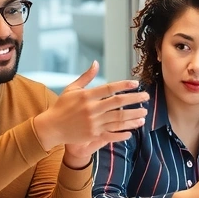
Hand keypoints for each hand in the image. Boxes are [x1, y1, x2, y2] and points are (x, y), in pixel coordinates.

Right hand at [34, 61, 148, 162]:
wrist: (52, 127)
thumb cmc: (61, 106)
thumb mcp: (72, 89)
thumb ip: (86, 77)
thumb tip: (96, 63)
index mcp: (86, 96)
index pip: (109, 88)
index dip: (124, 86)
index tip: (136, 84)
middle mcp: (91, 109)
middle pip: (117, 103)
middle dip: (134, 100)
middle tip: (146, 98)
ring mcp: (93, 123)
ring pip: (118, 120)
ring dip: (133, 117)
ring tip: (144, 115)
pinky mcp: (93, 134)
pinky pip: (111, 134)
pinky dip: (122, 133)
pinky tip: (132, 131)